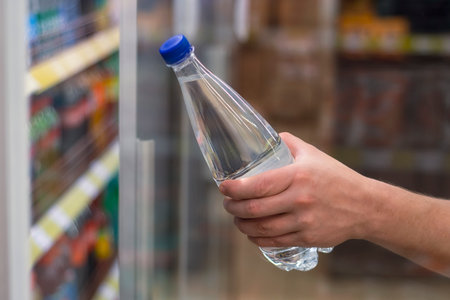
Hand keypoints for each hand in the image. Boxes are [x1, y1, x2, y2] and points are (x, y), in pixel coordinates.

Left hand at [220, 132, 371, 248]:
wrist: (364, 205)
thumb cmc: (336, 177)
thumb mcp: (314, 154)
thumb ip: (289, 143)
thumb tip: (268, 137)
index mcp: (298, 176)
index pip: (258, 185)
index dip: (235, 188)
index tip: (224, 187)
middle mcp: (299, 200)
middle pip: (255, 209)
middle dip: (233, 208)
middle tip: (227, 204)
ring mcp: (304, 221)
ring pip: (262, 229)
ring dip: (242, 225)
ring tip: (236, 218)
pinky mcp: (308, 238)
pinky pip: (275, 241)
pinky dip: (257, 239)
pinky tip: (251, 233)